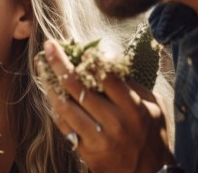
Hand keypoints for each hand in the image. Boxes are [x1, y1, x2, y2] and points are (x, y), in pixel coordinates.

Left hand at [41, 39, 173, 172]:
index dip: (93, 62)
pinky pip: (63, 125)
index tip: (82, 50)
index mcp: (133, 109)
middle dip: (61, 63)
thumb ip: (134, 86)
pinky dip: (55, 107)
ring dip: (50, 84)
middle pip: (80, 89)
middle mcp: (114, 123)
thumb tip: (109, 63)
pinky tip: (49, 92)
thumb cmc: (152, 136)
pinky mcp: (85, 150)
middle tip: (49, 47)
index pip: (108, 80)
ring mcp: (97, 138)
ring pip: (66, 107)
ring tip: (42, 67)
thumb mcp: (155, 108)